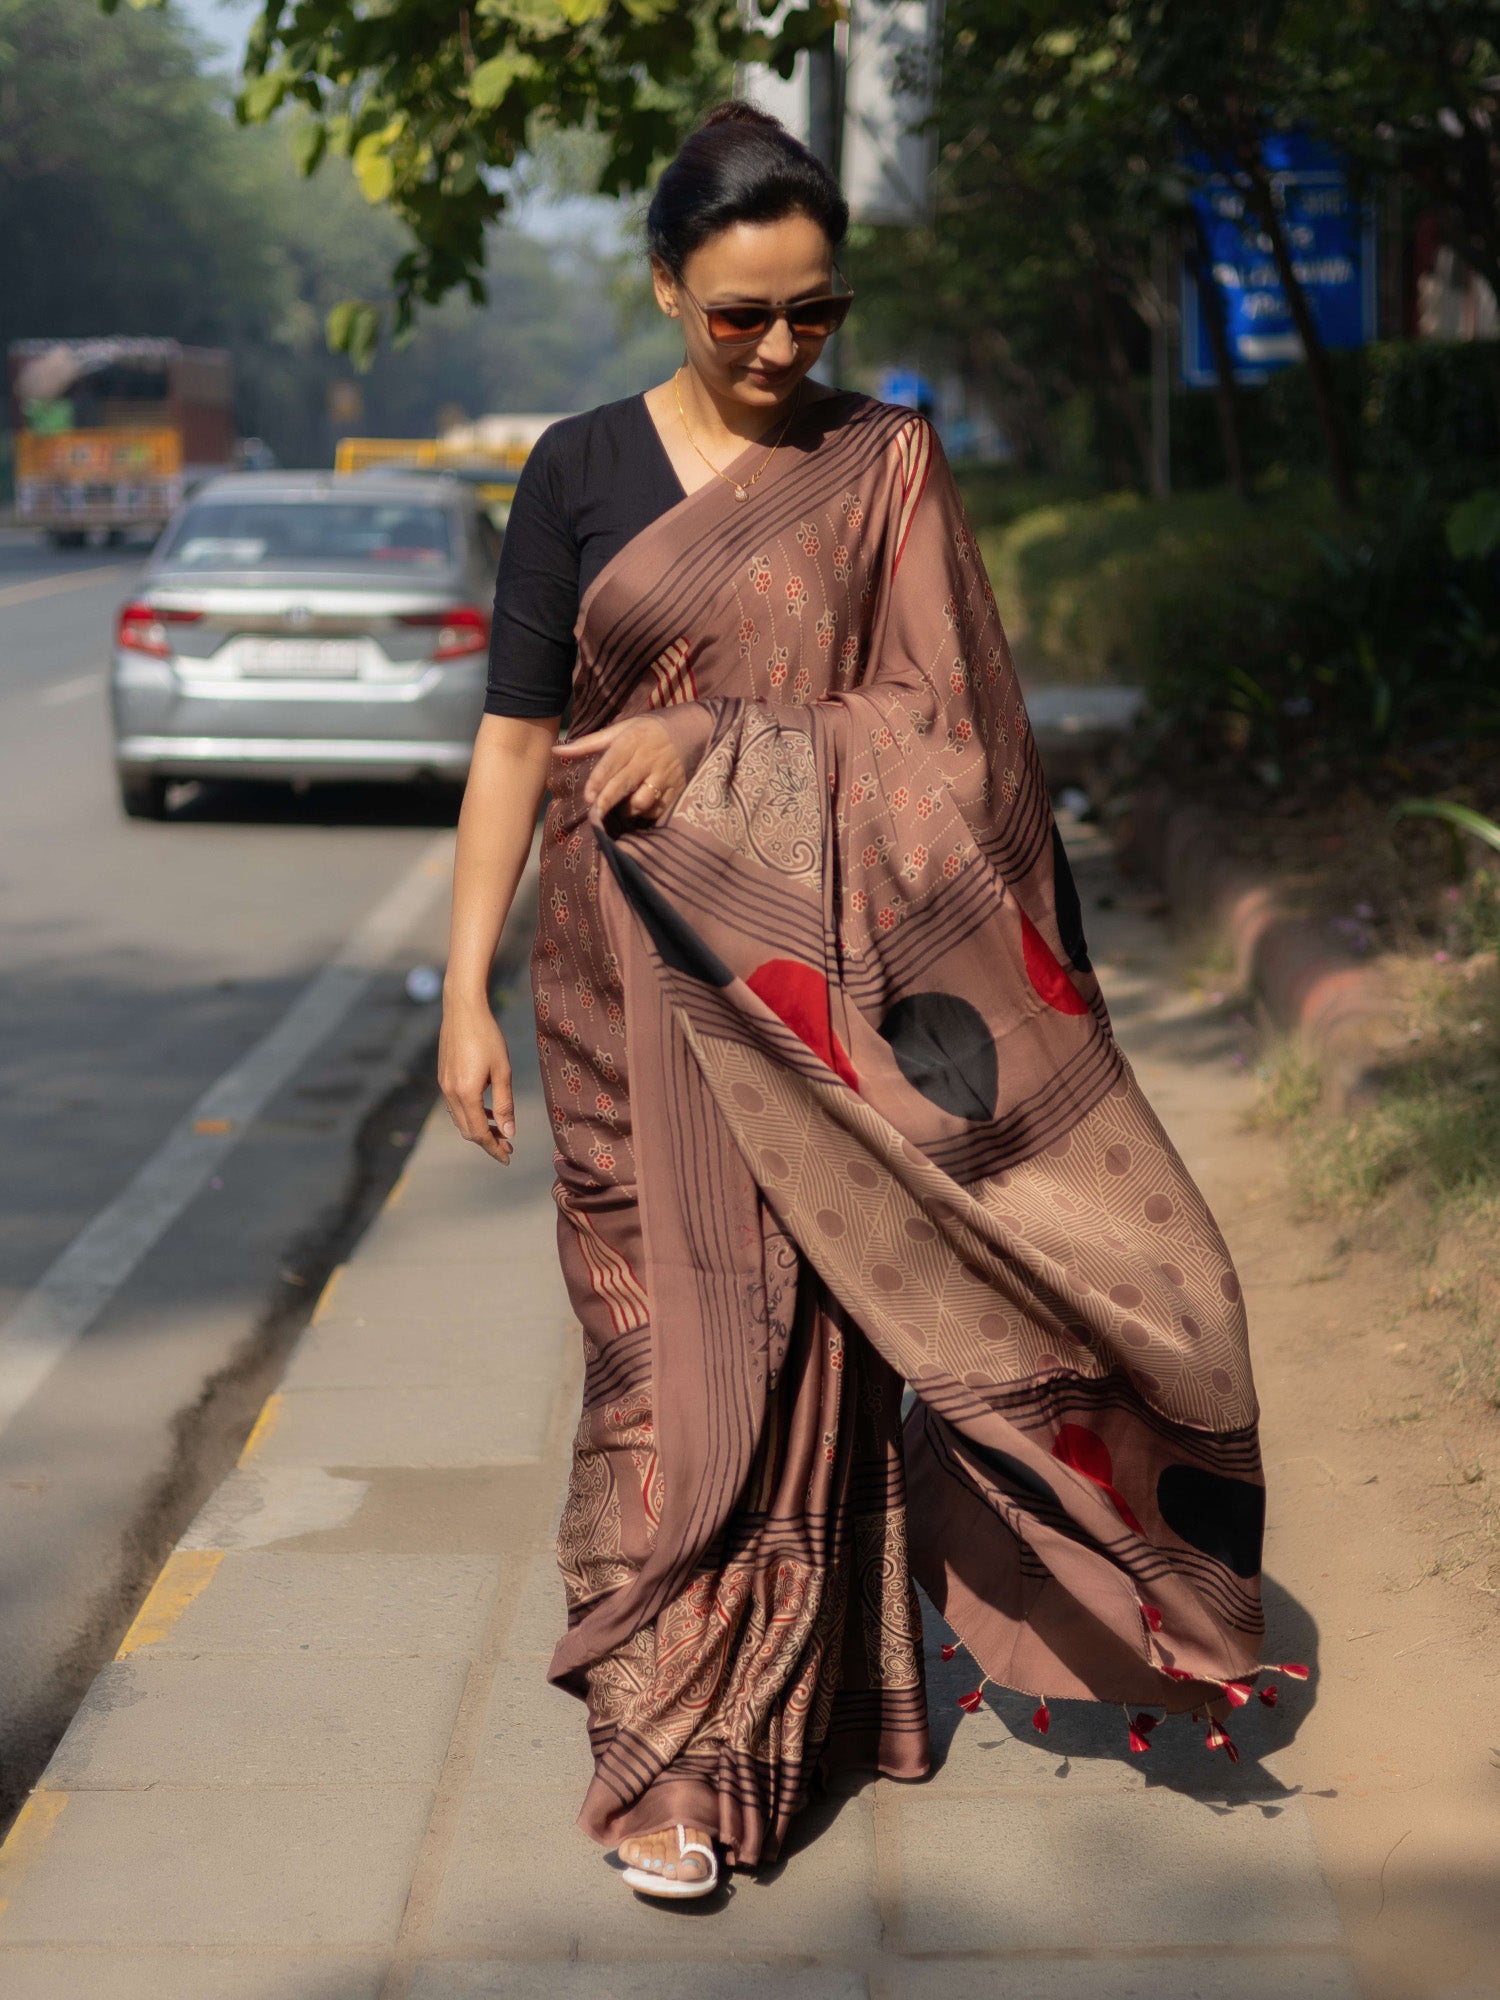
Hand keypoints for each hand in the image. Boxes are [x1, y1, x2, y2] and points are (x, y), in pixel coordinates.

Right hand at [438, 999, 514, 1162]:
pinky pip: (455, 1106)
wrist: (463, 1010)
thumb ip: (504, 1104)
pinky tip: (485, 1110)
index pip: (479, 1133)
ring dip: (478, 1128)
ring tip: (500, 1130)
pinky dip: (470, 1114)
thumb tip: (509, 1132)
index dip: (494, 1148)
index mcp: (466, 1093)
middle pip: (467, 1130)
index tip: (508, 1157)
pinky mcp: (443, 1077)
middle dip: (487, 1142)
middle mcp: (450, 1093)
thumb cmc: (487, 1037)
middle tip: (508, 1146)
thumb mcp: (503, 1071)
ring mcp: (444, 1085)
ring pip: (460, 1120)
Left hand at [552, 717, 685, 823]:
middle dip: (607, 800)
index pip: (611, 763)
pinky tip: (640, 808)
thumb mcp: (620, 730)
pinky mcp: (677, 788)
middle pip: (624, 784)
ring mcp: (664, 775)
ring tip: (621, 807)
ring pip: (642, 801)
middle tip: (595, 814)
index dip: (598, 782)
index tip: (588, 797)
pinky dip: (647, 813)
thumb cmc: (646, 731)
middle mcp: (648, 758)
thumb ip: (588, 743)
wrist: (691, 729)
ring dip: (628, 809)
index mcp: (631, 740)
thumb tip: (556, 751)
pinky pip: (659, 809)